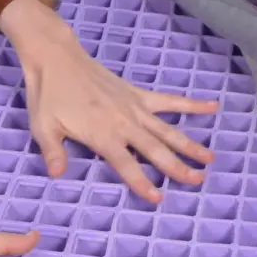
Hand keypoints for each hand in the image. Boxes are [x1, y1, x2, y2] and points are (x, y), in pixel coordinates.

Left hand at [1, 0, 218, 202]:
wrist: (57, 58)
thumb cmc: (48, 95)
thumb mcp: (43, 127)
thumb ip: (53, 152)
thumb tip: (56, 175)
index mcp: (103, 135)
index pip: (127, 165)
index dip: (142, 183)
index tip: (158, 198)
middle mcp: (125, 123)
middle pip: (156, 150)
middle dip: (178, 167)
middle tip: (198, 181)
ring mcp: (135, 108)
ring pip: (168, 130)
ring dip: (190, 144)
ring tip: (210, 158)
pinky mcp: (139, 94)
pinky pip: (170, 101)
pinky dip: (192, 104)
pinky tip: (213, 107)